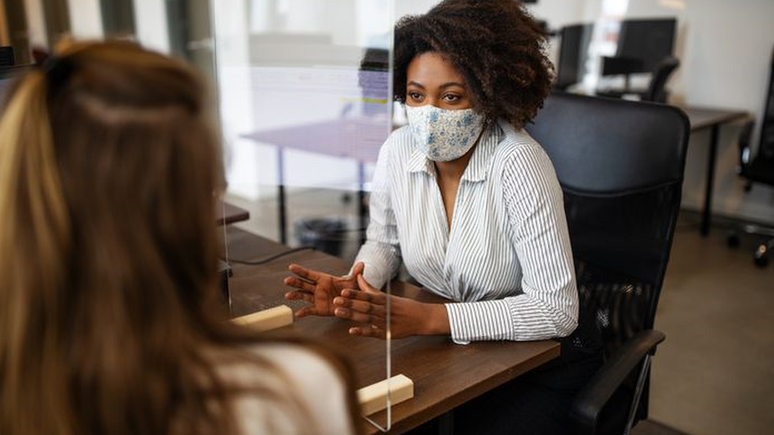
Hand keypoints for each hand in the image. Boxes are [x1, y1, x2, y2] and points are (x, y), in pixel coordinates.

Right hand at [284, 262, 364, 317]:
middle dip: (295, 282)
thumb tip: (362, 264)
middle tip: (287, 280)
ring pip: (304, 296)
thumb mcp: (353, 282)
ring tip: (288, 296)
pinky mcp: (319, 309)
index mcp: (324, 279)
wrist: (351, 302)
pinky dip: (304, 312)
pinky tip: (297, 314)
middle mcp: (318, 288)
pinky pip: (310, 310)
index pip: (310, 274)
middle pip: (304, 284)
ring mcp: (317, 298)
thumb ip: (356, 274)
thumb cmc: (350, 290)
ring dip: (295, 295)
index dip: (301, 270)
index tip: (291, 267)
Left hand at [332, 275, 449, 338]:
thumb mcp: (387, 296)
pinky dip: (362, 332)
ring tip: (337, 312)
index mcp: (384, 299)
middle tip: (335, 300)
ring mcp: (385, 322)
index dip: (355, 293)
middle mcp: (383, 310)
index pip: (367, 295)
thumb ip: (370, 288)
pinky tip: (351, 331)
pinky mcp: (386, 334)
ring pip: (366, 318)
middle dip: (349, 303)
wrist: (421, 318)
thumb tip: (358, 277)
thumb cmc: (402, 306)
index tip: (343, 290)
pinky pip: (373, 333)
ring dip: (351, 315)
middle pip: (364, 306)